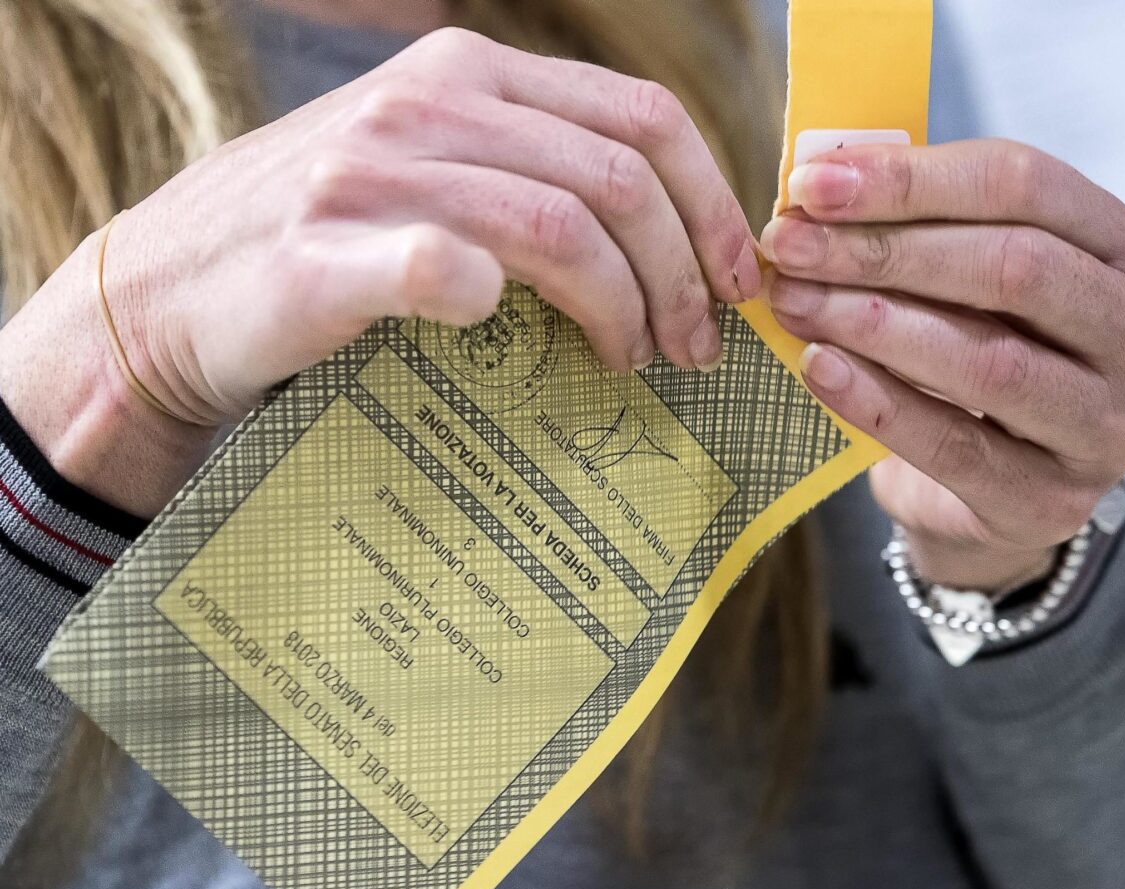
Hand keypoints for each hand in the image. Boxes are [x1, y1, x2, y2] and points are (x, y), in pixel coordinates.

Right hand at [114, 27, 756, 419]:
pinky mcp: (322, 254)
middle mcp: (426, 103)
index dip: (709, 201)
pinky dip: (483, 293)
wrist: (170, 294)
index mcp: (468, 74)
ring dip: (620, 303)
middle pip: (616, 175)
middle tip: (693, 344)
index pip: (640, 116)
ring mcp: (371, 173)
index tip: (736, 280)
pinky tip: (506, 329)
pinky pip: (434, 263)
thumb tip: (663, 243)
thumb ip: (530, 177)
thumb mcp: (434, 173)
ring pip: (556, 222)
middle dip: (680, 269)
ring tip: (633, 359)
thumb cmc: (325, 246)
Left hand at [763, 139, 1124, 591]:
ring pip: (991, 361)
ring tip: (794, 305)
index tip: (812, 184)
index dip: (911, 179)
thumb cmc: (963, 367)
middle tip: (788, 248)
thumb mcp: (952, 288)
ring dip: (875, 325)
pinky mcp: (1052, 501)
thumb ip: (911, 234)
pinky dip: (878, 404)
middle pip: (1013, 268)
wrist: (978, 499)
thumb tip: (818, 186)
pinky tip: (819, 370)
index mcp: (1120, 248)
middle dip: (884, 251)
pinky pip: (956, 446)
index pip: (1023, 185)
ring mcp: (1105, 424)